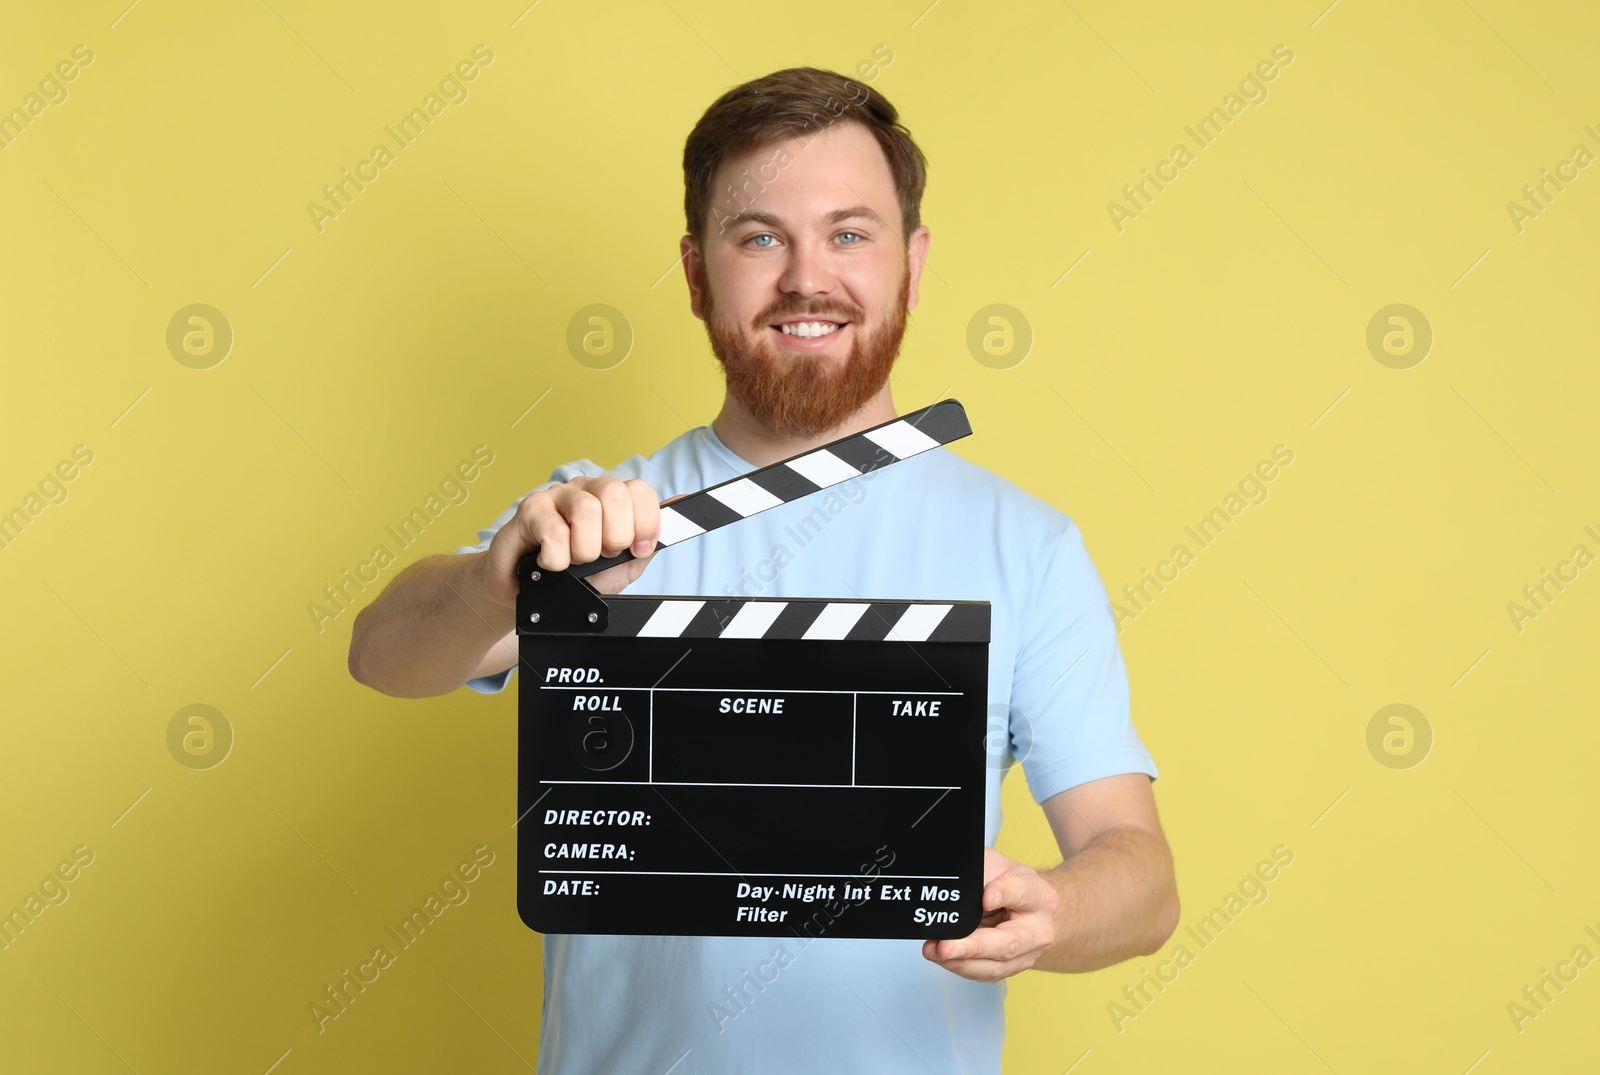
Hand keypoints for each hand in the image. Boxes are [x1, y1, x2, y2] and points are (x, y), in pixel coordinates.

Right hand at [479, 477, 681, 605]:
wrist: (532, 598)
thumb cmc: (576, 578)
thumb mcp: (622, 565)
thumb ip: (650, 539)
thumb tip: (681, 502)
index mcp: (612, 499)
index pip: (641, 490)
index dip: (646, 523)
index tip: (638, 549)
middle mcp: (587, 489)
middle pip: (616, 494)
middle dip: (615, 538)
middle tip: (601, 556)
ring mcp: (557, 495)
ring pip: (587, 511)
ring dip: (585, 550)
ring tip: (574, 561)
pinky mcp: (530, 509)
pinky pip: (555, 531)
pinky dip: (558, 558)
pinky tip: (551, 563)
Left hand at [921, 847, 1060, 980]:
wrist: (1030, 909)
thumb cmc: (1010, 883)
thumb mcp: (996, 865)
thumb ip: (980, 871)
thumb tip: (952, 883)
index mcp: (1039, 897)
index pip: (1022, 894)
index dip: (1004, 894)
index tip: (985, 897)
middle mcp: (1038, 931)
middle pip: (1008, 943)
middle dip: (974, 947)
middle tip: (946, 947)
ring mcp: (1025, 955)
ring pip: (994, 966)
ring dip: (960, 962)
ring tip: (934, 951)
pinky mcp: (1009, 968)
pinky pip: (983, 973)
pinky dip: (959, 966)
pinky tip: (941, 957)